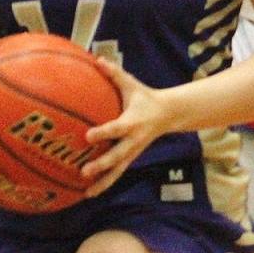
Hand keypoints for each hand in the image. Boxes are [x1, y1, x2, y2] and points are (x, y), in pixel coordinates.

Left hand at [80, 59, 169, 197]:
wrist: (168, 114)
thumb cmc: (145, 97)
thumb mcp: (132, 84)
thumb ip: (114, 73)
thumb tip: (97, 59)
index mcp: (133, 122)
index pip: (117, 129)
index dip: (104, 132)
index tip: (88, 136)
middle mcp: (133, 141)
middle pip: (117, 156)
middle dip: (102, 164)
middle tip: (84, 171)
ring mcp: (133, 152)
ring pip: (118, 171)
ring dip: (103, 182)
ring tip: (87, 193)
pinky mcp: (131, 158)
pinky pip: (118, 174)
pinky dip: (105, 184)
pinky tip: (89, 193)